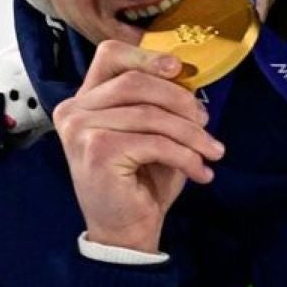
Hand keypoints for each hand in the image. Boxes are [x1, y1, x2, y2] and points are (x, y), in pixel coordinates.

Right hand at [52, 42, 223, 252]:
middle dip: (181, 101)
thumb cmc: (140, 181)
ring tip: (211, 152)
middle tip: (206, 123)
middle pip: (137, 82)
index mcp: (85, 99)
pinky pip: (155, 142)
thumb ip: (160, 102)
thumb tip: (189, 77)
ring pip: (151, 115)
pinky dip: (186, 156)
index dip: (147, 56)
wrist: (125, 231)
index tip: (179, 69)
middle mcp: (75, 110)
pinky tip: (200, 172)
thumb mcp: (152, 133)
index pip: (110, 55)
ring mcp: (81, 130)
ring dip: (192, 135)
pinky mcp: (98, 151)